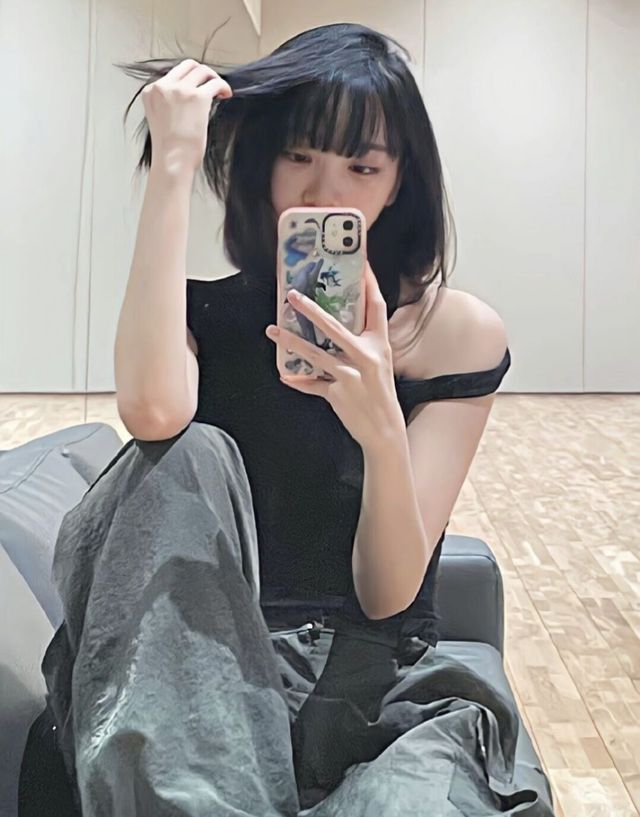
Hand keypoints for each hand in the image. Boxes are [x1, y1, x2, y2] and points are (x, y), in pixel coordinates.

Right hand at [141, 58, 232, 172]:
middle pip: (187, 66)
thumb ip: (167, 104)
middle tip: (211, 84)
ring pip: (202, 70)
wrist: (172, 161)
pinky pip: (215, 83)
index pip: (172, 75)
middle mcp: (163, 87)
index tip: (197, 87)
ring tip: (220, 91)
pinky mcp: (197, 97)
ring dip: (213, 78)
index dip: (188, 80)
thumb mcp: (160, 119)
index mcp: (150, 92)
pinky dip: (223, 87)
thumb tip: (187, 100)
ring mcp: (180, 90)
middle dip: (202, 73)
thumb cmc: (169, 149)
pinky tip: (226, 95)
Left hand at [265, 262, 405, 448]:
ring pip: (315, 353)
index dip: (369, 284)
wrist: (385, 431)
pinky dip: (299, 381)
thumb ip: (361, 347)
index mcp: (379, 345)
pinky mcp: (337, 393)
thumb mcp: (379, 366)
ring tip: (273, 331)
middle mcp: (366, 357)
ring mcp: (350, 375)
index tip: (361, 264)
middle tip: (292, 296)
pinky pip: (312, 385)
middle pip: (335, 327)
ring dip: (291, 341)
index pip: (376, 307)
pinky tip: (285, 376)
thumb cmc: (381, 396)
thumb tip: (335, 329)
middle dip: (311, 310)